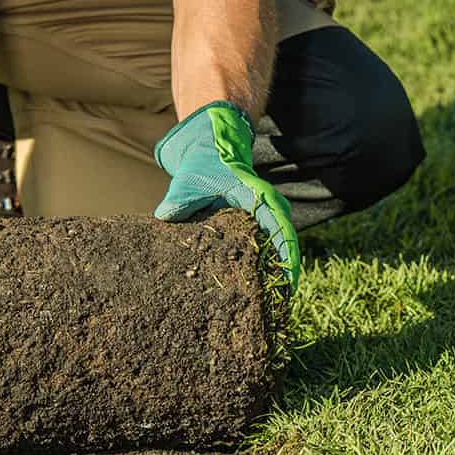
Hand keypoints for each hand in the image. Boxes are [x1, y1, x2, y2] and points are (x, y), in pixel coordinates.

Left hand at [152, 101, 299, 290]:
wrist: (211, 150)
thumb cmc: (203, 165)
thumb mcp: (190, 181)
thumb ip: (179, 199)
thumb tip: (164, 216)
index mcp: (259, 197)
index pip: (281, 228)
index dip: (287, 256)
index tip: (289, 283)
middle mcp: (268, 209)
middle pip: (284, 244)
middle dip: (284, 274)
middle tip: (280, 305)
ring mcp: (263, 217)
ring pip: (277, 247)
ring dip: (275, 272)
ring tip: (271, 303)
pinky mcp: (255, 225)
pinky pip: (265, 246)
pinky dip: (263, 265)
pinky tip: (253, 287)